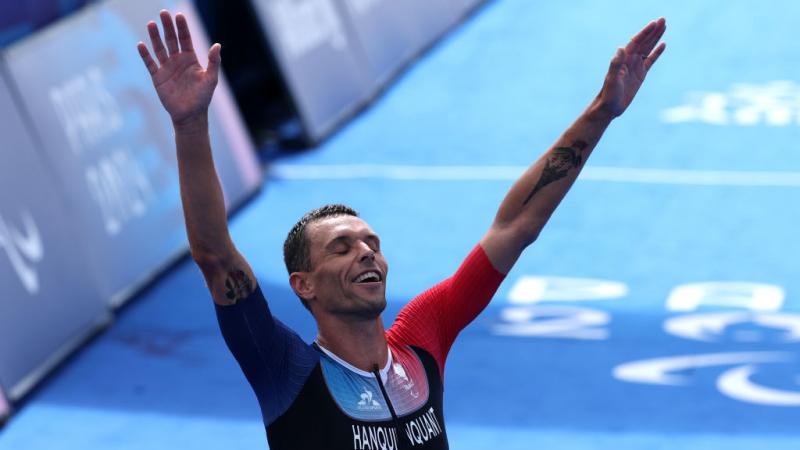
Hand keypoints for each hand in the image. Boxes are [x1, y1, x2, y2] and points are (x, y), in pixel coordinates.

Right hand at [137, 10, 220, 126]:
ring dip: (155, 37)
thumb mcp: (211, 79)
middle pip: (171, 39)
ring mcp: (167, 68)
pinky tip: (141, 44)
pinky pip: (150, 63)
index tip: (179, 15)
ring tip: (151, 24)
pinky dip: (145, 54)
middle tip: (163, 13)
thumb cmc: (203, 97)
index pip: (185, 39)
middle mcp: (178, 60)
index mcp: (191, 59)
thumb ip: (214, 62)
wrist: (190, 115)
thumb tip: (217, 45)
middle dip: (168, 26)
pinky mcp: (158, 77)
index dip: (182, 27)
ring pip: (159, 48)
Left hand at [594, 18, 665, 119]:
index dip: (645, 32)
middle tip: (663, 19)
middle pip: (643, 42)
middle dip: (653, 31)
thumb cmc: (608, 95)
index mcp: (623, 60)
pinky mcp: (640, 75)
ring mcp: (635, 67)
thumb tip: (621, 48)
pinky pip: (650, 60)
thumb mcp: (612, 80)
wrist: (608, 107)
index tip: (655, 23)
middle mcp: (629, 61)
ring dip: (655, 38)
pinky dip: (656, 52)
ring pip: (647, 49)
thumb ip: (615, 64)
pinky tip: (663, 45)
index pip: (636, 42)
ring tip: (664, 26)